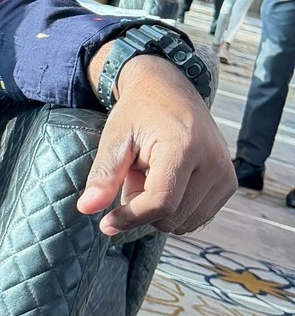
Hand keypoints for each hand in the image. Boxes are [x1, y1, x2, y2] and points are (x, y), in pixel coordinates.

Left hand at [78, 55, 233, 236]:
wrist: (169, 92)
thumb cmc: (138, 113)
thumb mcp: (115, 139)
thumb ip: (103, 175)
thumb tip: (85, 209)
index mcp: (185, 147)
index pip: (161, 201)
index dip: (131, 217)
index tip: (106, 223)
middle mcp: (213, 163)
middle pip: (172, 217)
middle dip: (143, 207)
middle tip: (133, 174)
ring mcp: (226, 175)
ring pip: (184, 222)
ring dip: (158, 209)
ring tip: (150, 173)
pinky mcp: (228, 184)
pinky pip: (197, 217)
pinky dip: (175, 209)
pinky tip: (167, 180)